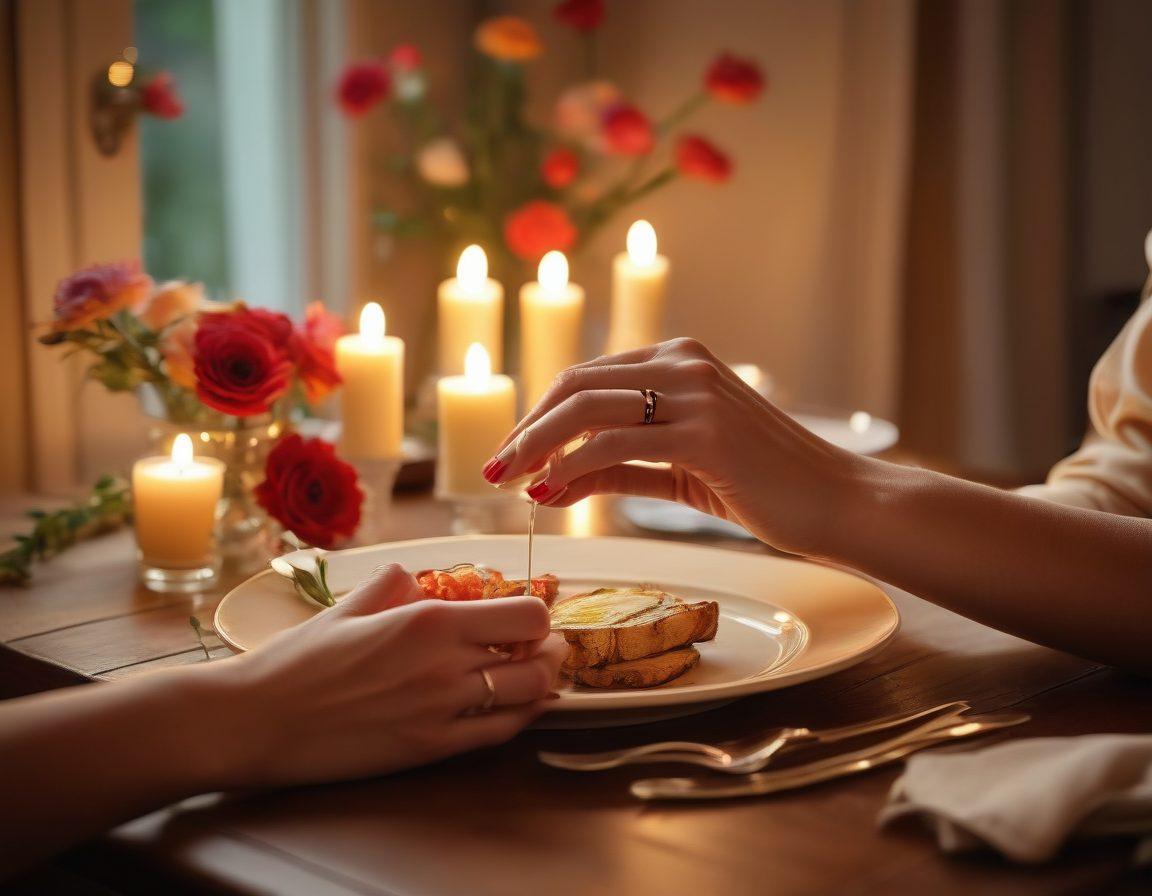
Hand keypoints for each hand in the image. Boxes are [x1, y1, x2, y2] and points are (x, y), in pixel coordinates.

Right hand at [206, 564, 564, 788]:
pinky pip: (497, 734)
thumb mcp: (349, 603)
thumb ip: (395, 584)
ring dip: (539, 684)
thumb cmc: (298, 659)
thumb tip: (418, 581)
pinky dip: (518, 718)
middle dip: (548, 650)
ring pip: (527, 697)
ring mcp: (442, 711)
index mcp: (428, 620)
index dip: (535, 615)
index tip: (524, 616)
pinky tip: (514, 708)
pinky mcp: (430, 749)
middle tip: (541, 647)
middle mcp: (445, 664)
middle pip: (538, 658)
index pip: (525, 614)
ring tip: (530, 675)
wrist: (257, 719)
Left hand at [485, 338, 867, 556]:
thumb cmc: (765, 487)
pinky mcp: (704, 433)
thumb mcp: (680, 470)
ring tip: (507, 480)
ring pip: (587, 411)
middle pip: (575, 386)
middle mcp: (683, 364)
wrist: (838, 503)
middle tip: (494, 468)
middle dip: (525, 427)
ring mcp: (695, 394)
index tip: (512, 452)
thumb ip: (619, 468)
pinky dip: (572, 469)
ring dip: (535, 445)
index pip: (586, 378)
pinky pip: (616, 447)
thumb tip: (552, 480)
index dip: (539, 415)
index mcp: (679, 359)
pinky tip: (548, 491)